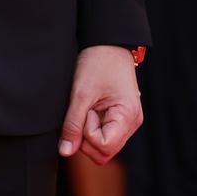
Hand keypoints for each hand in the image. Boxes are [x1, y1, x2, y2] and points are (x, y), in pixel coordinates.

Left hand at [59, 45, 142, 164]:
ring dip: (88, 132)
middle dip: (86, 137)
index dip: (87, 133)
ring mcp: (126, 122)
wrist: (108, 43)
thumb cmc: (98, 62)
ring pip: (103, 146)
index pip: (104, 147)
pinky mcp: (119, 118)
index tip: (85, 110)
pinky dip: (92, 126)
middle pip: (104, 152)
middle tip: (83, 110)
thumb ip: (72, 124)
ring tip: (87, 107)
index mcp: (127, 117)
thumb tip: (65, 151)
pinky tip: (90, 108)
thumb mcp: (81, 92)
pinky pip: (104, 135)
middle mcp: (131, 124)